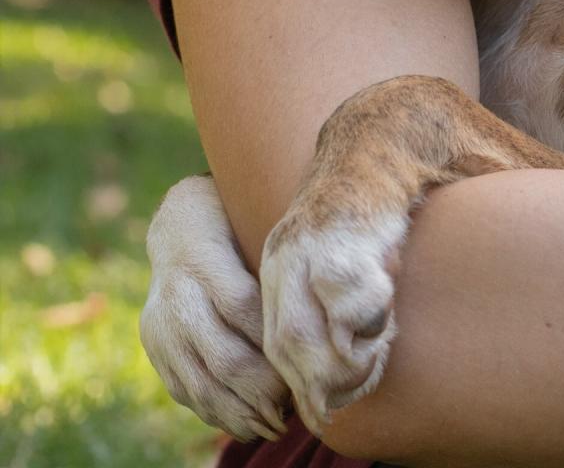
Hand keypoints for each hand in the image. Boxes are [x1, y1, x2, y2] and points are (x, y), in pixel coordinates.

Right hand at [140, 175, 289, 440]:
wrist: (176, 225)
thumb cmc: (236, 222)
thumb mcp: (257, 223)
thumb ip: (280, 259)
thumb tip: (327, 297)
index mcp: (204, 259)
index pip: (243, 307)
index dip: (276, 342)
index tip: (309, 362)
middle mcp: (177, 296)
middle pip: (225, 356)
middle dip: (264, 389)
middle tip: (299, 404)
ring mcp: (160, 326)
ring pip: (202, 383)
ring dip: (243, 412)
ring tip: (278, 425)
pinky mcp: (154, 348)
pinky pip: (185, 391)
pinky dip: (218, 412)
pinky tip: (248, 423)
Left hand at [260, 195, 405, 435]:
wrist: (375, 153)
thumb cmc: (364, 220)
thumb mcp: (339, 266)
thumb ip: (334, 312)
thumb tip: (343, 373)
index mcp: (278, 273)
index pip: (276, 345)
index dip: (303, 382)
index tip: (329, 406)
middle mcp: (284, 262)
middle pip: (286, 343)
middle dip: (320, 380)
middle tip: (356, 391)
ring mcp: (310, 249)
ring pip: (306, 331)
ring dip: (342, 361)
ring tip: (371, 362)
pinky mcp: (343, 235)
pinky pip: (346, 296)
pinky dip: (363, 320)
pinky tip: (383, 318)